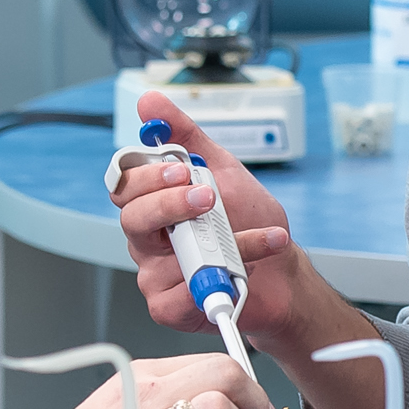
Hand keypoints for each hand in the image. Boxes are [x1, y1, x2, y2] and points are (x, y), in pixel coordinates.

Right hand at [114, 98, 306, 338]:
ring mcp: (155, 273)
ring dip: (215, 241)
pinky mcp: (169, 306)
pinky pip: (181, 293)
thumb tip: (150, 102)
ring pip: (161, 257)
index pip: (126, 184)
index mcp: (154, 202)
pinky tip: (245, 266)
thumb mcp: (222, 169)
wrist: (282, 271)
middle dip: (169, 204)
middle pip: (131, 218)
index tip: (180, 170)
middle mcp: (148, 238)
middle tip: (206, 198)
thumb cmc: (248, 221)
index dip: (145, 176)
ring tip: (253, 233)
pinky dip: (220, 276)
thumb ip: (185, 137)